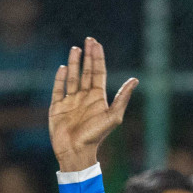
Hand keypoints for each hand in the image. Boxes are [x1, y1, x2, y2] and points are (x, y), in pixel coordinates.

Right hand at [49, 37, 137, 172]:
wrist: (76, 152)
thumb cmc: (95, 136)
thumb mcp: (113, 116)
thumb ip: (122, 98)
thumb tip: (135, 80)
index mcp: (98, 98)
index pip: (98, 72)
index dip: (97, 57)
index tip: (96, 43)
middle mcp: (84, 97)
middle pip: (87, 71)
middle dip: (87, 56)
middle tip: (88, 40)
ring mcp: (70, 101)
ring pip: (73, 77)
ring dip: (74, 63)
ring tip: (75, 49)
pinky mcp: (57, 107)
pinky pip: (58, 89)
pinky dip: (60, 78)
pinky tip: (63, 68)